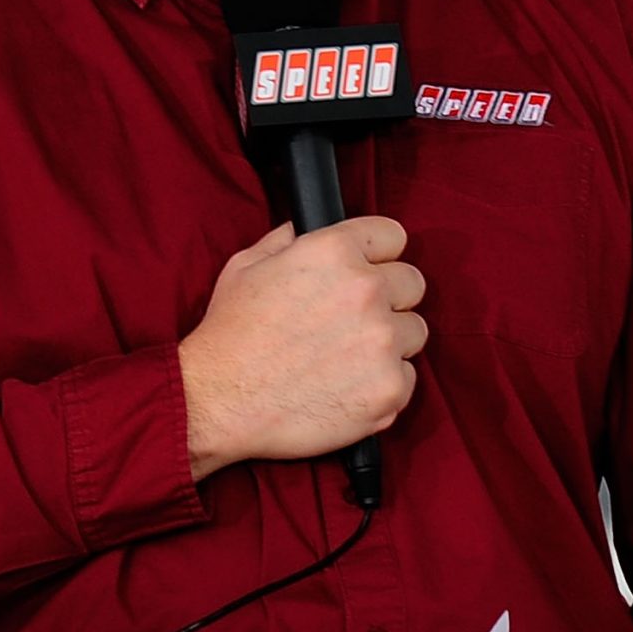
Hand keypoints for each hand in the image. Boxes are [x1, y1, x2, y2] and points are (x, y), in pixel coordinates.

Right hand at [177, 218, 425, 479]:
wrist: (219, 401)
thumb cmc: (228, 335)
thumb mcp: (244, 267)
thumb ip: (285, 241)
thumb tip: (303, 230)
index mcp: (333, 252)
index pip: (392, 236)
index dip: (377, 253)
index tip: (370, 268)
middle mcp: (366, 290)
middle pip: (412, 283)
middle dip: (388, 298)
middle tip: (352, 320)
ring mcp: (383, 341)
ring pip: (413, 331)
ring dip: (388, 342)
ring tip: (345, 358)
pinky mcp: (390, 388)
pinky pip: (407, 378)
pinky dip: (383, 384)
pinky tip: (345, 387)